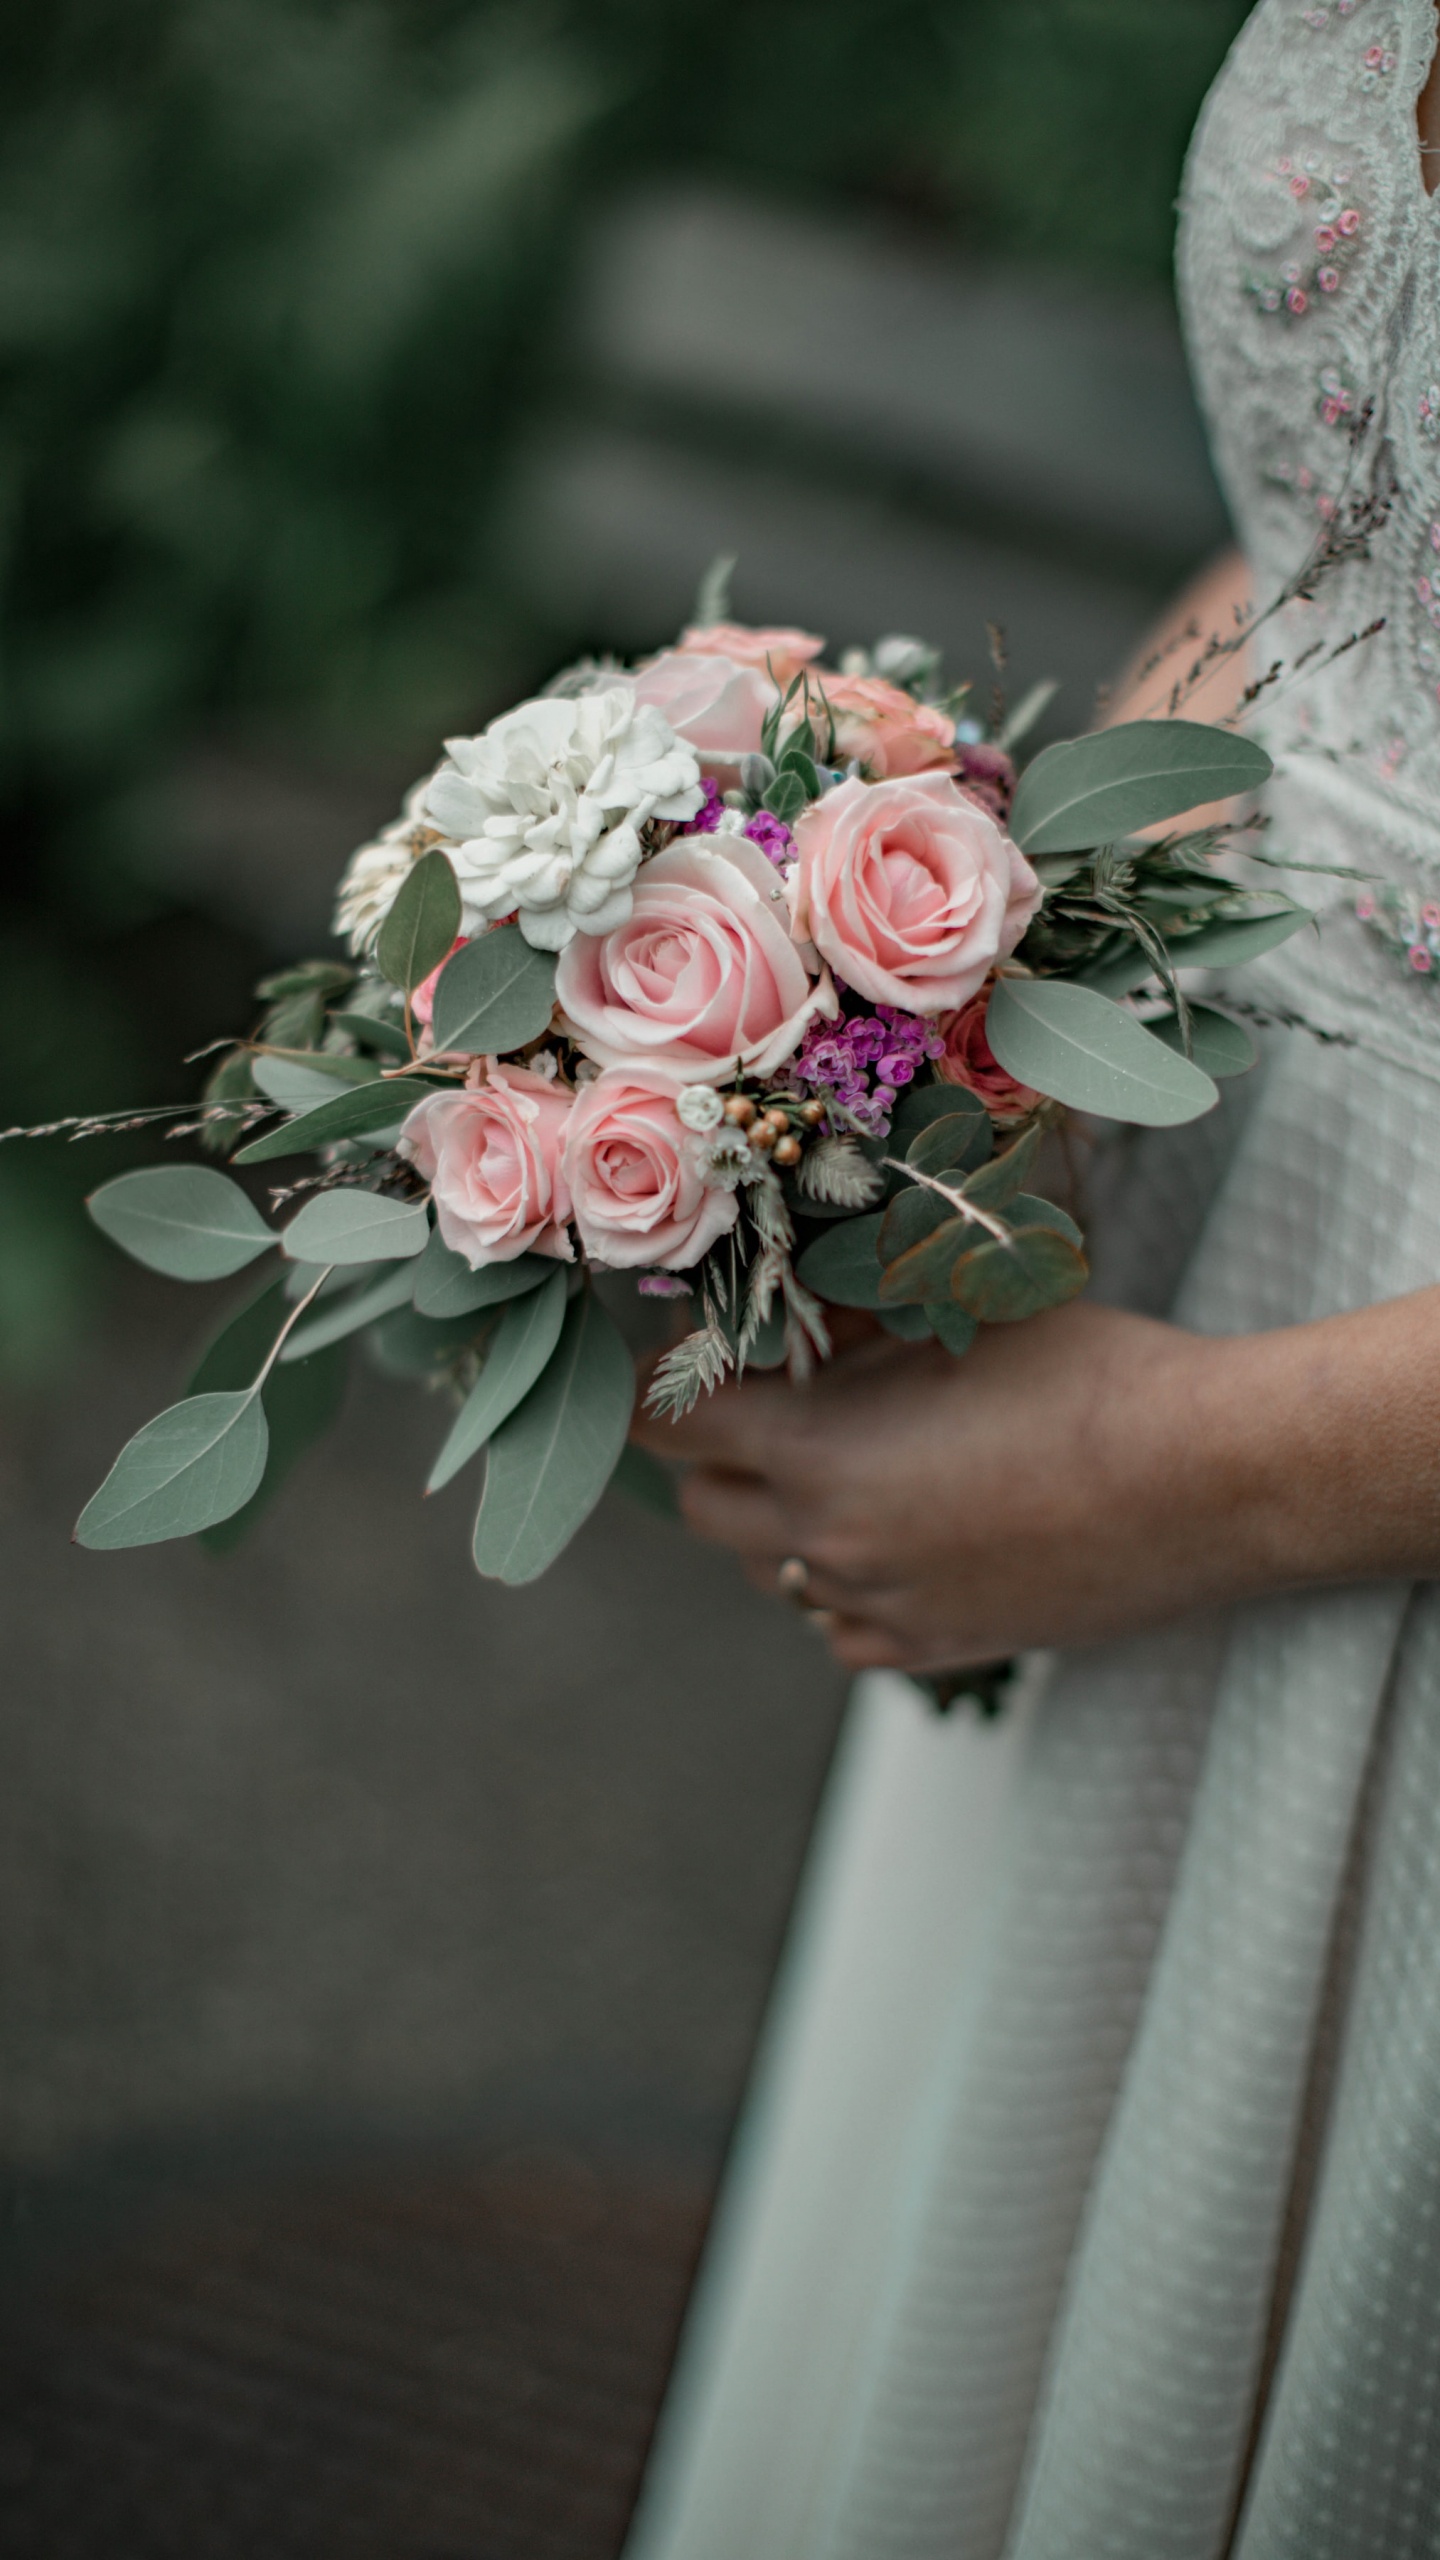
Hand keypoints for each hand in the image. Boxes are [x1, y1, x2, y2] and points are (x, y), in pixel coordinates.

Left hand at [632, 1297, 1395, 1673]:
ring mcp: (881, 1606)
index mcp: (816, 1451)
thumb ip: (851, 1326)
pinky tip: (896, 1541)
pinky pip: (839, 1630)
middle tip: (766, 1408)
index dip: (659, 1388)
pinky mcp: (937, 1648)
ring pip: (773, 1574)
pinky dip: (843, 1589)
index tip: (676, 1363)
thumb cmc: (1090, 1375)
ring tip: (847, 1469)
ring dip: (781, 1522)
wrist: (1207, 1478)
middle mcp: (828, 1541)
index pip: (668, 1425)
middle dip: (718, 1455)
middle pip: (704, 1509)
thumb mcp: (953, 1319)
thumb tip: (795, 1315)